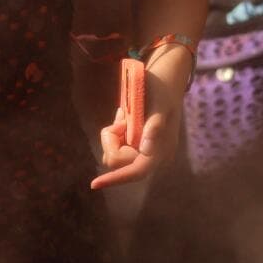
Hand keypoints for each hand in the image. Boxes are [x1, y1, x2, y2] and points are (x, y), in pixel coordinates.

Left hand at [91, 70, 179, 188]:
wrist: (168, 78)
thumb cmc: (163, 88)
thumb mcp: (159, 104)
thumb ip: (154, 127)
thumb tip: (146, 151)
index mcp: (162, 151)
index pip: (136, 171)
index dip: (115, 179)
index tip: (94, 184)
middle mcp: (154, 156)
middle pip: (119, 161)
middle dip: (113, 141)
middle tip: (122, 118)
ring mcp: (146, 151)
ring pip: (115, 154)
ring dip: (114, 135)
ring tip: (125, 116)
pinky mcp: (139, 145)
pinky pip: (118, 146)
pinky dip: (116, 132)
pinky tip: (125, 117)